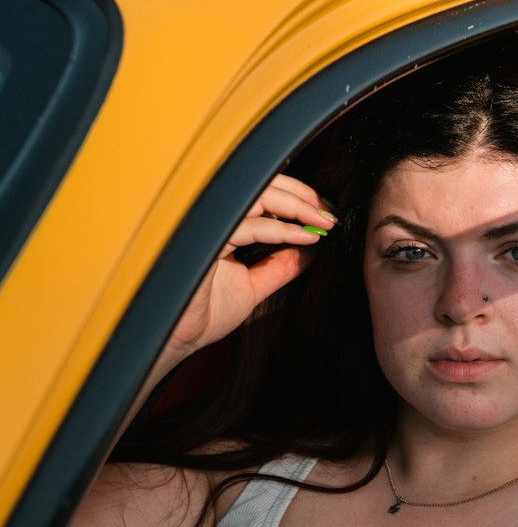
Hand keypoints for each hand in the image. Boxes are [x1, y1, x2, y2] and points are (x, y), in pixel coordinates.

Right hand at [167, 174, 333, 357]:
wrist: (180, 338)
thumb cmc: (204, 313)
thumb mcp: (254, 285)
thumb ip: (279, 266)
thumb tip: (309, 250)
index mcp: (224, 227)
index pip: (262, 196)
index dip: (296, 200)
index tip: (324, 214)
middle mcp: (216, 221)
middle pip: (262, 187)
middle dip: (301, 197)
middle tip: (327, 215)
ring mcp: (209, 227)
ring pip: (257, 198)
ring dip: (296, 208)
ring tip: (321, 223)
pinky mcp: (206, 241)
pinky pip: (249, 226)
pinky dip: (280, 230)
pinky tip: (305, 236)